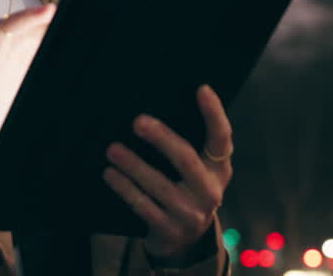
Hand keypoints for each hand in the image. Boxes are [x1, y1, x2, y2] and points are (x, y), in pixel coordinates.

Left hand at [103, 85, 233, 264]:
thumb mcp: (198, 171)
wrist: (185, 242)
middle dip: (161, 138)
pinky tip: (110, 174)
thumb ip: (189, 147)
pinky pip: (143, 206)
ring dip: (133, 165)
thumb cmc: (187, 191)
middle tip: (137, 121)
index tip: (202, 89)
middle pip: (186, 159)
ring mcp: (190, 214)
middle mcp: (210, 192)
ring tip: (112, 149)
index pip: (222, 139)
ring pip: (159, 185)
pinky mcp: (169, 230)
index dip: (214, 114)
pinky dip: (125, 188)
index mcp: (218, 170)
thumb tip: (156, 113)